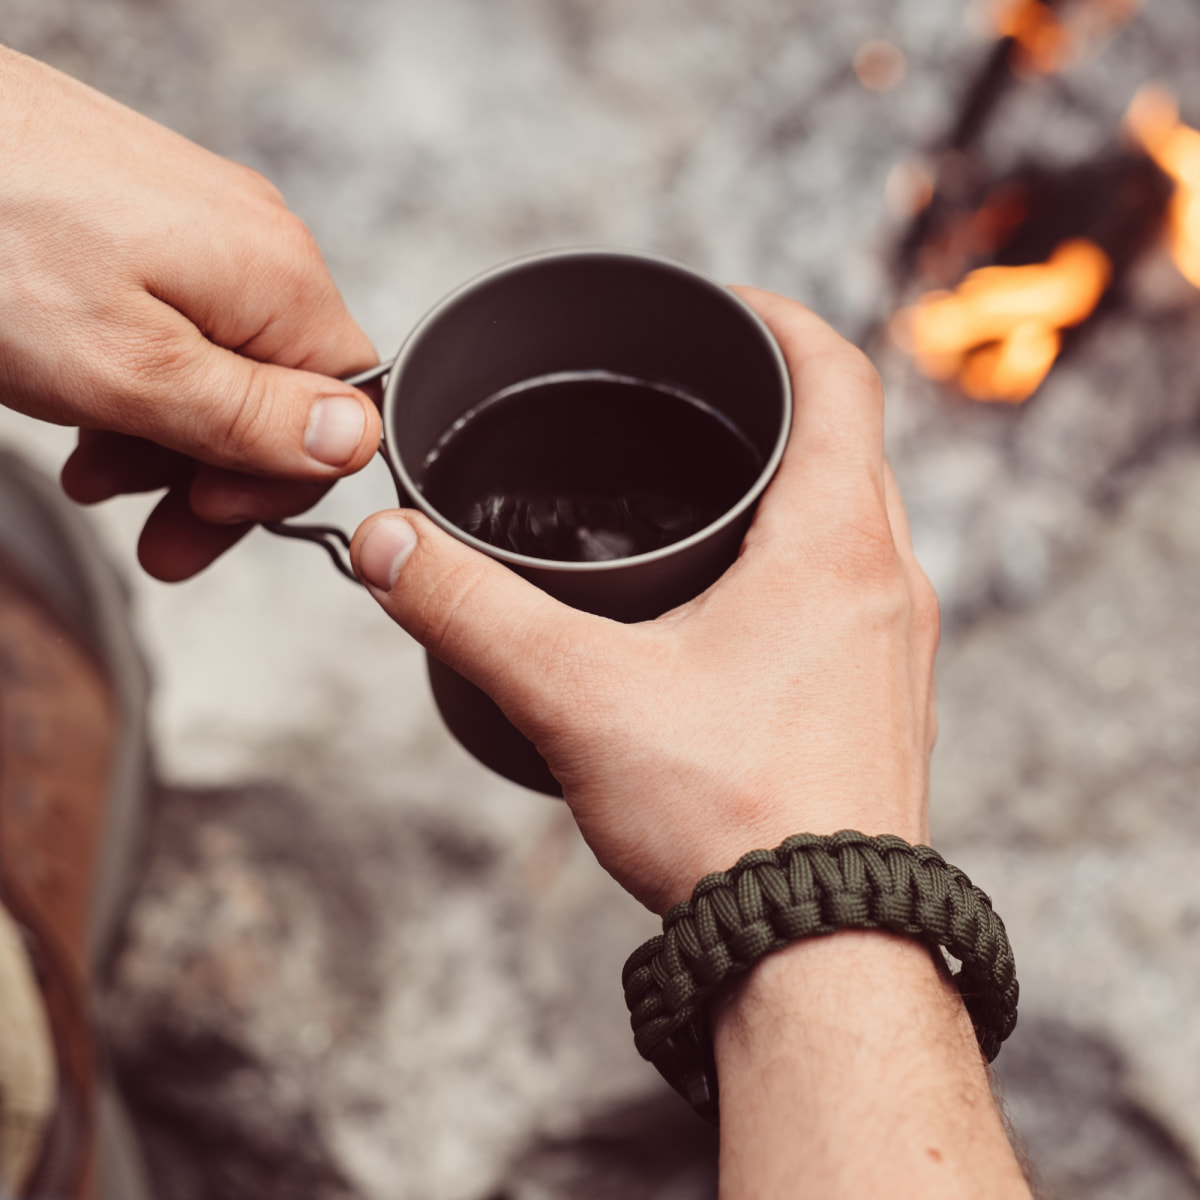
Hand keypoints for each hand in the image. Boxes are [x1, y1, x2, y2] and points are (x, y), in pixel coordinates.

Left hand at [0, 47, 380, 580]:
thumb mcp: (130, 370)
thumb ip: (252, 418)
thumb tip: (356, 444)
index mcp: (280, 282)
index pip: (344, 412)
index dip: (285, 480)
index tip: (210, 514)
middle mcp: (261, 245)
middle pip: (282, 394)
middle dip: (217, 475)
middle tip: (155, 532)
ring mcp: (207, 224)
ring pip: (225, 365)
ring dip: (169, 438)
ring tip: (94, 472)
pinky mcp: (153, 217)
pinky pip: (179, 323)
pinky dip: (142, 382)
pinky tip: (87, 409)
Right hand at [350, 288, 938, 913]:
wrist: (822, 953)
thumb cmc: (728, 817)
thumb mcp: (577, 695)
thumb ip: (470, 608)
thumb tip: (385, 546)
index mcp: (835, 543)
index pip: (840, 375)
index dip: (781, 321)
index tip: (727, 312)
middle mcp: (889, 580)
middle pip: (853, 442)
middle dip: (782, 401)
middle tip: (703, 398)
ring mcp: (898, 646)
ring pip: (863, 520)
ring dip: (802, 485)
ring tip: (718, 488)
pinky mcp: (887, 702)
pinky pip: (861, 592)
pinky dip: (811, 561)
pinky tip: (744, 605)